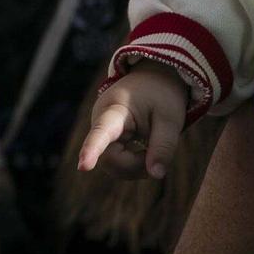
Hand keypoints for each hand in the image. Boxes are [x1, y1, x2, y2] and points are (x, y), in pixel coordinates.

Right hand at [79, 64, 187, 179]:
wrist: (152, 79)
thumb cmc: (161, 96)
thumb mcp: (170, 119)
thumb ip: (164, 147)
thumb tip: (156, 175)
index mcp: (116, 109)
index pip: (101, 132)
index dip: (92, 150)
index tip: (83, 167)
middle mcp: (100, 121)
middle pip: (111, 159)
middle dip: (136, 165)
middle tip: (158, 154)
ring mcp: (100, 132)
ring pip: (114, 165)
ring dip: (136, 166)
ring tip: (153, 148)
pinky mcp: (105, 141)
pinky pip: (117, 162)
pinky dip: (134, 163)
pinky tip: (146, 151)